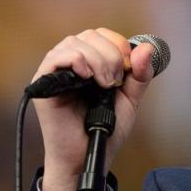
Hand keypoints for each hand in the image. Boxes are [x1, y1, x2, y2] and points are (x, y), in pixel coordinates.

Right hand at [30, 28, 154, 190]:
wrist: (89, 155)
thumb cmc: (106, 128)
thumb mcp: (130, 98)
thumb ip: (140, 75)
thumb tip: (148, 48)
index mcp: (90, 62)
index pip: (102, 35)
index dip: (118, 44)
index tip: (128, 68)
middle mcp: (71, 62)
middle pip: (89, 35)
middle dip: (110, 55)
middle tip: (115, 81)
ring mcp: (55, 71)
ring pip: (74, 43)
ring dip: (97, 60)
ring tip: (103, 84)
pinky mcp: (43, 83)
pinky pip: (56, 57)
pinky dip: (76, 60)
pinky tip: (87, 76)